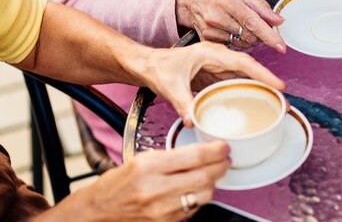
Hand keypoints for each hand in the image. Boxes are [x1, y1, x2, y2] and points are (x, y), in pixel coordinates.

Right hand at [63, 143, 229, 221]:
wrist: (98, 212)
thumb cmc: (118, 183)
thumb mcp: (141, 160)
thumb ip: (171, 156)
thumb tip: (202, 152)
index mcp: (148, 167)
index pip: (194, 156)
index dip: (215, 150)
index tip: (223, 146)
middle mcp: (155, 189)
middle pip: (204, 176)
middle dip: (221, 165)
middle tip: (225, 159)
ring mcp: (161, 210)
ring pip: (204, 195)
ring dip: (213, 183)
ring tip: (212, 173)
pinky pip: (193, 209)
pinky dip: (200, 197)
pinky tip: (197, 189)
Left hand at [137, 41, 285, 125]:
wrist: (148, 65)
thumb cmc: (158, 68)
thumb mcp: (169, 86)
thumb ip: (182, 102)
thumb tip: (193, 121)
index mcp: (210, 53)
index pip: (243, 63)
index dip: (263, 74)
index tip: (278, 85)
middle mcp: (218, 58)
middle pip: (249, 70)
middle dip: (267, 84)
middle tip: (283, 101)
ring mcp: (217, 66)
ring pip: (244, 77)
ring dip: (259, 89)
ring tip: (275, 104)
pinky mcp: (215, 76)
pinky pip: (235, 83)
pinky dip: (247, 92)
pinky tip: (256, 103)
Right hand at [176, 0, 285, 52]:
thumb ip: (259, 5)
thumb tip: (278, 20)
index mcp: (227, 0)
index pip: (253, 22)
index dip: (269, 36)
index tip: (282, 48)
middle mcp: (217, 17)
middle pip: (249, 35)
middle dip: (261, 34)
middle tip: (259, 24)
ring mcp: (210, 30)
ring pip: (242, 43)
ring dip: (250, 38)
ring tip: (243, 23)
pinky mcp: (206, 39)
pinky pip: (231, 46)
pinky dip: (238, 41)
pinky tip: (233, 29)